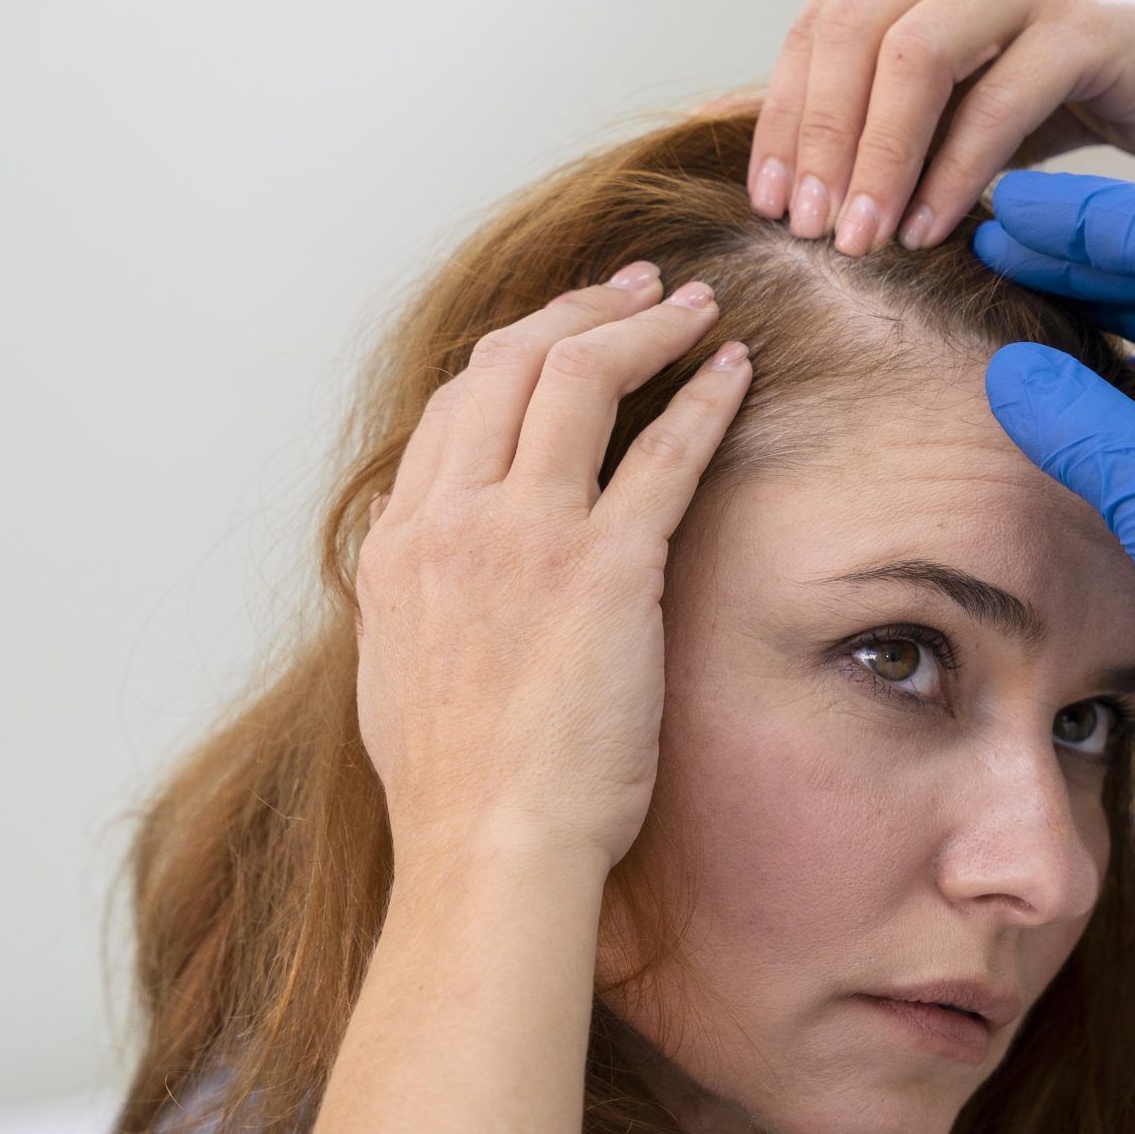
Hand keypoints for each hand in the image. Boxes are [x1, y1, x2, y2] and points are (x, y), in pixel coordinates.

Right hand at [355, 266, 749, 871]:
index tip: (566, 333)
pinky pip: (662, 453)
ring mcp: (526, 536)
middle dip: (580, 310)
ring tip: (696, 307)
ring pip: (579, 378)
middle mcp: (451, 519)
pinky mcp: (606, 569)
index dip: (517, 353)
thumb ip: (417, 602)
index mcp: (399, 543)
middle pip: (509, 363)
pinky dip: (702, 397)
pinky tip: (735, 370)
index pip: (454, 406)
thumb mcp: (400, 673)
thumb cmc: (459, 789)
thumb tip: (430, 577)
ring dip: (644, 326)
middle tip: (639, 289)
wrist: (489, 844)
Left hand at [747, 0, 1134, 253]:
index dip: (786, 115)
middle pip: (855, 30)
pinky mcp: (1086, 26)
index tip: (769, 202)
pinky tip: (930, 230)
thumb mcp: (951, 96)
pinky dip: (955, 174)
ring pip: (917, 56)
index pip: (820, 25)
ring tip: (862, 239)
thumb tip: (785, 180)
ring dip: (880, 157)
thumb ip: (878, 112)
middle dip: (824, 138)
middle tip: (808, 229)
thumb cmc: (1053, 93)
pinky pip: (998, 102)